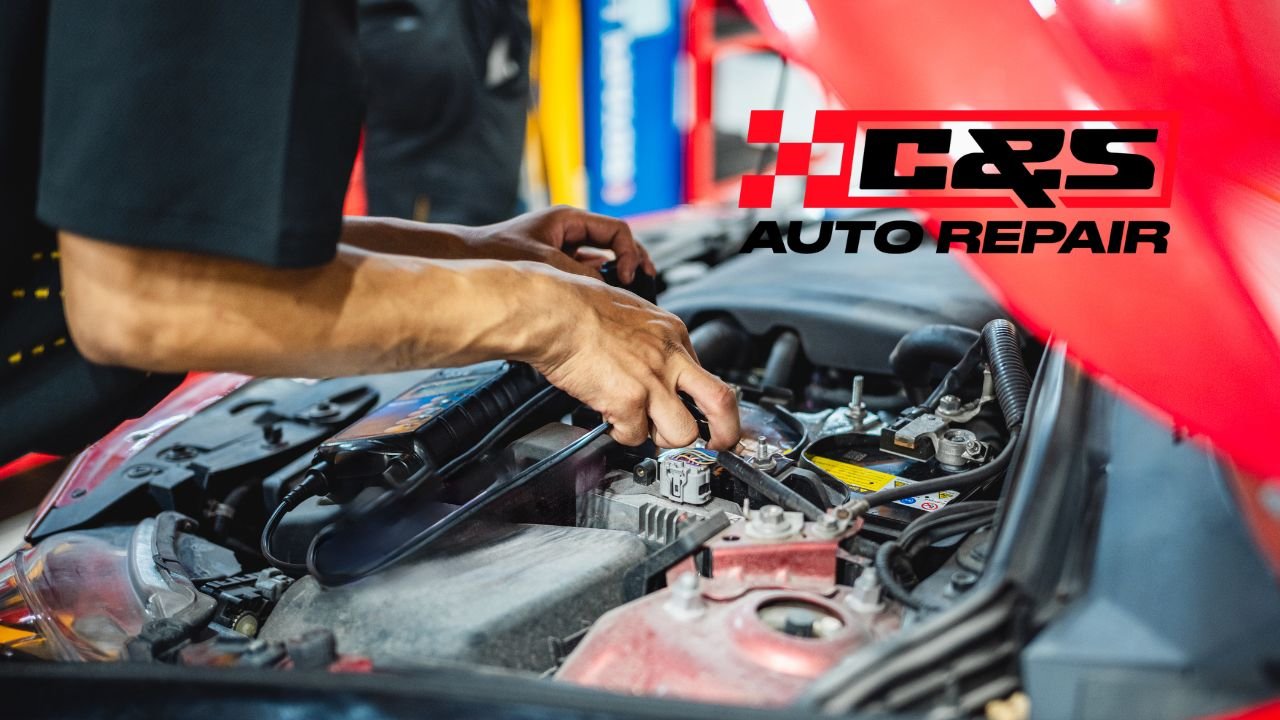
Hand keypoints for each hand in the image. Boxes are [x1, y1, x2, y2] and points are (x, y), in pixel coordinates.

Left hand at [469, 206, 655, 281]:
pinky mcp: (557, 264)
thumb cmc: (497, 251)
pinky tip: (602, 297)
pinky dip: (598, 282)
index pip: (617, 230)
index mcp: (569, 219)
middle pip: (616, 241)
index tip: (629, 275)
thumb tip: (607, 289)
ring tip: (629, 291)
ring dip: (616, 273)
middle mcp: (569, 230)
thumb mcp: (544, 262)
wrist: (468, 258)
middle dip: (633, 260)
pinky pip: (587, 271)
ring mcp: (564, 247)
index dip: (629, 252)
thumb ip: (579, 275)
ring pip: (603, 257)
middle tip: (646, 279)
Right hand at [516, 264, 739, 449]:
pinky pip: (635, 436)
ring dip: (662, 438)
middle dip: (725, 432)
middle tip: (719, 444)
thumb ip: (651, 342)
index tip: (701, 414)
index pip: (706, 376)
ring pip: (682, 433)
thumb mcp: (633, 312)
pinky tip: (610, 417)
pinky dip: (622, 434)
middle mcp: (669, 358)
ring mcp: (652, 381)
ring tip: (642, 425)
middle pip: (720, 403)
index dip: (701, 402)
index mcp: (673, 334)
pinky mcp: (628, 401)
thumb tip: (654, 364)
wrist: (555, 311)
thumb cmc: (579, 307)